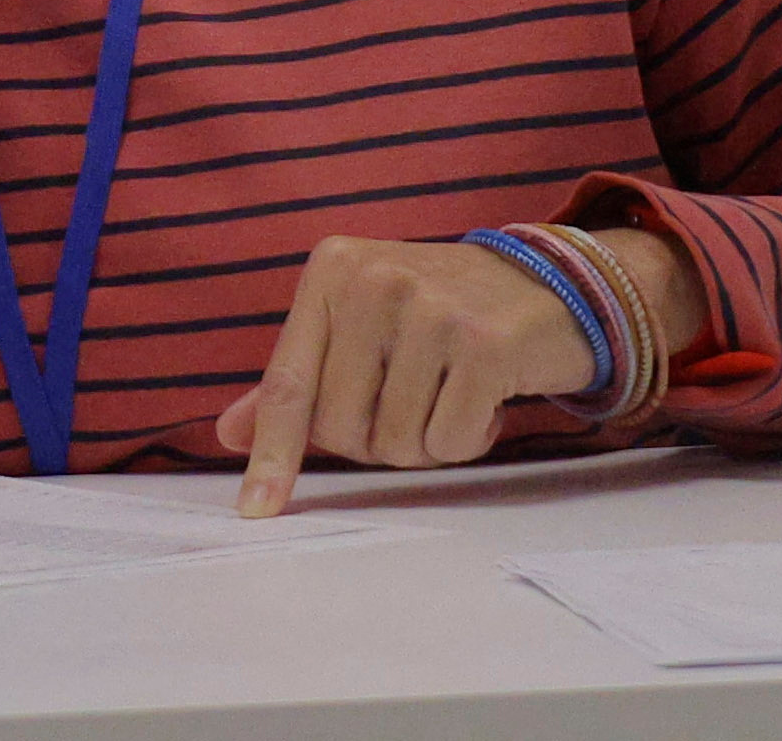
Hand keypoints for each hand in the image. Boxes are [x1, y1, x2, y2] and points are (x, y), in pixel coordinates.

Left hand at [218, 225, 708, 513]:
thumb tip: (229, 433)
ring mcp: (431, 307)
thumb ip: (297, 380)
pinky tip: (487, 398)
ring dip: (428, 440)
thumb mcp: (360, 326)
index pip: (288, 384)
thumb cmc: (439, 315)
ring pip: (398, 442)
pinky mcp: (485, 344)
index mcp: (331, 269)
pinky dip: (470, 438)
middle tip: (414, 400)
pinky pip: (453, 442)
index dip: (273, 454)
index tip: (255, 511)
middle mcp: (374, 279)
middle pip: (343, 429)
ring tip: (450, 392)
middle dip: (379, 439)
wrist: (551, 287)